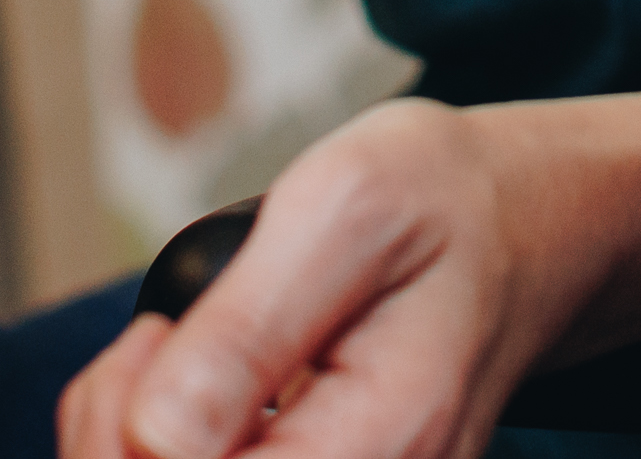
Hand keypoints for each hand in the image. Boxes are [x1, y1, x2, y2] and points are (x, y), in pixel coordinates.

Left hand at [58, 101, 570, 458]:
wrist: (524, 228)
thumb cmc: (444, 205)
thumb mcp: (345, 208)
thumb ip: (246, 329)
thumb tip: (152, 439)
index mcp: (382, 448)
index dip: (131, 434)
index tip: (157, 342)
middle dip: (115, 434)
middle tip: (154, 341)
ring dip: (124, 439)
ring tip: (170, 351)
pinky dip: (152, 444)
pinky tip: (190, 386)